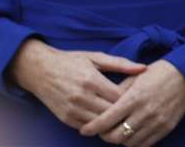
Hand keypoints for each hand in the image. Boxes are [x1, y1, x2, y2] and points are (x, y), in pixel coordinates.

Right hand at [5, 39, 146, 130]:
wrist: (40, 70)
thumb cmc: (71, 61)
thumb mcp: (96, 57)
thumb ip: (121, 63)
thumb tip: (144, 68)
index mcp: (91, 80)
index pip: (119, 97)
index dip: (131, 98)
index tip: (138, 95)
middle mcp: (81, 97)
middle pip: (111, 112)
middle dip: (123, 111)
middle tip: (134, 108)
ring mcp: (72, 110)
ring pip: (99, 123)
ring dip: (111, 121)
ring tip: (122, 115)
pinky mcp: (65, 118)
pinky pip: (87, 127)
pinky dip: (98, 125)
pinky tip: (106, 118)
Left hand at [80, 59, 184, 146]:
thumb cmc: (160, 72)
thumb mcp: (137, 76)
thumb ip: (118, 91)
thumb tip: (102, 104)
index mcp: (135, 97)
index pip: (106, 120)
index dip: (92, 128)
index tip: (85, 130)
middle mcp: (145, 112)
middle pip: (115, 136)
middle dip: (104, 135)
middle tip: (101, 130)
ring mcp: (157, 122)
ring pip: (128, 143)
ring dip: (119, 139)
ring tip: (117, 131)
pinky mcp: (166, 128)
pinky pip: (144, 144)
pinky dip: (134, 142)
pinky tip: (131, 134)